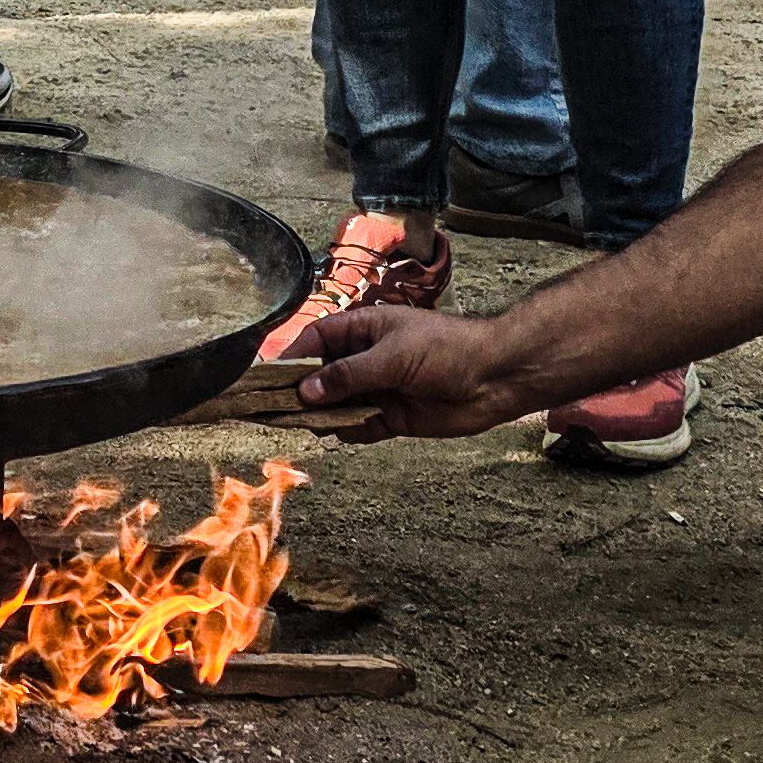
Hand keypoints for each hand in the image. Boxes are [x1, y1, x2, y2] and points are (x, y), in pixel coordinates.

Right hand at [292, 299, 530, 440]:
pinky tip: (339, 433)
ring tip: (302, 425)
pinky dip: (348, 431)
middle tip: (275, 410)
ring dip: (323, 414)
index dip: (292, 356)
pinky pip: (360, 426)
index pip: (316, 339)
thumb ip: (348, 375)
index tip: (268, 377)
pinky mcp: (393, 416)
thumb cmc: (446, 349)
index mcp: (364, 329)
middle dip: (301, 391)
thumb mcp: (392, 356)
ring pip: (338, 403)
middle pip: (322, 375)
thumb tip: (306, 391)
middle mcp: (367, 358)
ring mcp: (379, 388)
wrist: (495, 377)